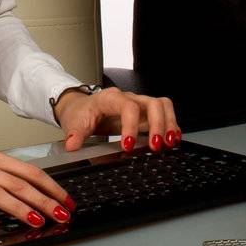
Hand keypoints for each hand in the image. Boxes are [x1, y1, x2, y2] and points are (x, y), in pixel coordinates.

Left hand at [53, 87, 180, 152]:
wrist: (80, 107)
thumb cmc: (80, 113)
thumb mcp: (74, 123)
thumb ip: (75, 134)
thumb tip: (73, 145)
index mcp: (109, 99)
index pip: (127, 106)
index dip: (131, 125)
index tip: (128, 145)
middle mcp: (127, 98)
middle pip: (151, 103)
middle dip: (157, 125)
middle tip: (156, 146)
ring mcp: (138, 105)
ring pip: (162, 105)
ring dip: (169, 124)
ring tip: (170, 143)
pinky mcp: (144, 114)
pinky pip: (163, 113)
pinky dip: (170, 125)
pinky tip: (172, 140)